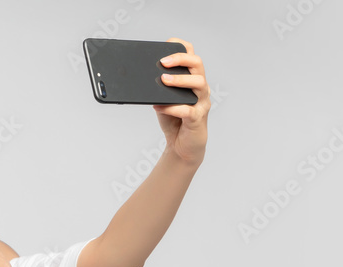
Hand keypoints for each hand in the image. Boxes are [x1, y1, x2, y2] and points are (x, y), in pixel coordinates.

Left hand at [155, 38, 210, 167]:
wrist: (181, 146)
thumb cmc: (172, 120)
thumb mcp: (161, 101)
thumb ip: (156, 90)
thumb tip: (141, 79)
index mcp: (191, 80)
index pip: (192, 56)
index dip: (182, 48)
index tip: (168, 43)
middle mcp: (200, 88)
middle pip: (197, 64)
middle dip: (180, 59)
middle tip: (162, 62)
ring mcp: (201, 102)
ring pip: (198, 83)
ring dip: (180, 80)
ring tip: (163, 81)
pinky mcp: (198, 119)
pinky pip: (189, 110)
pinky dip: (174, 108)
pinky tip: (160, 107)